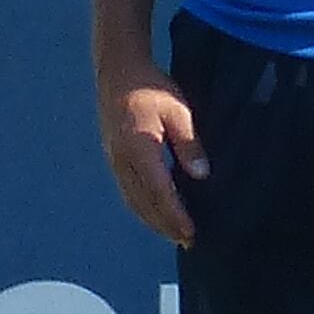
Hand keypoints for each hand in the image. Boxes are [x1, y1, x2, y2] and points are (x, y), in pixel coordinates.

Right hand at [98, 66, 202, 242]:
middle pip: (144, 202)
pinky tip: (155, 214)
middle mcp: (122, 159)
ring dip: (153, 221)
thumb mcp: (178, 111)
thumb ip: (188, 144)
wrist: (117, 72)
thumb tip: (200, 175)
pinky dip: (142, 208)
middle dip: (165, 225)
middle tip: (188, 241)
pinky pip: (127, 192)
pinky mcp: (113, 159)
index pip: (159, 190)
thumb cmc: (152, 88)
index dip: (175, 215)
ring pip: (133, 200)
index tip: (190, 232)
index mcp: (139, 147)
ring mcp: (114, 161)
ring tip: (174, 235)